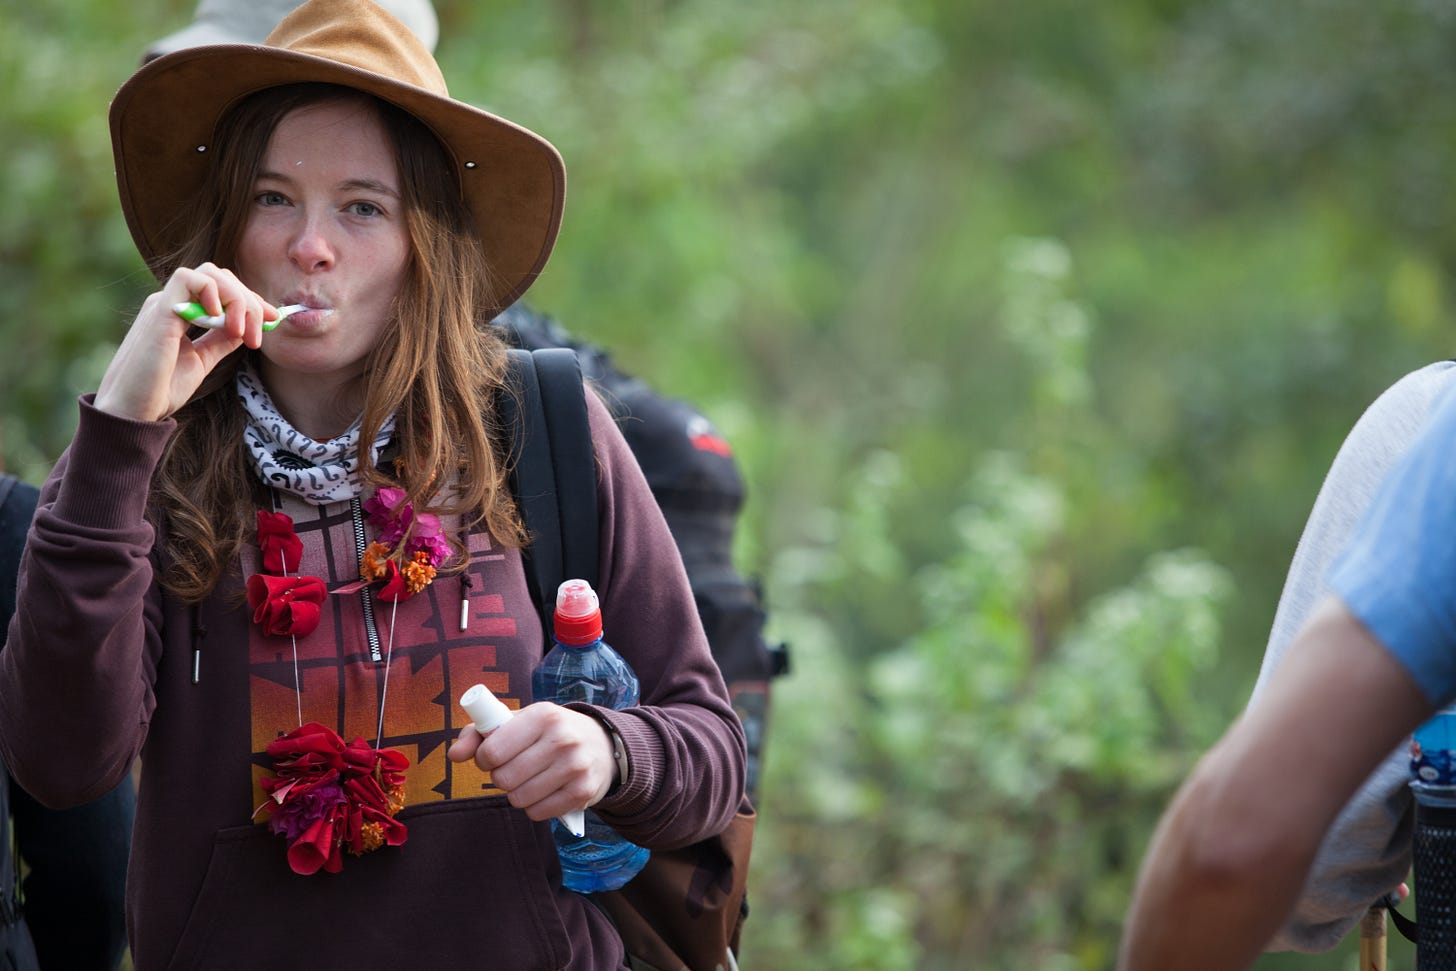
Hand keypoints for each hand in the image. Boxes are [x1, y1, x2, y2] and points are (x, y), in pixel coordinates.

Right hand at [94, 263, 277, 421]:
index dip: (251, 300)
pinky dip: (213, 292)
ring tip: (241, 332)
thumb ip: (221, 340)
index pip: (222, 289)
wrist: (133, 410)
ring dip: (237, 298)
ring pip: (210, 273)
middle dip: (250, 301)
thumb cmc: (160, 389)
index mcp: (182, 312)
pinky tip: (222, 321)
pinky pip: (188, 278)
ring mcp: (165, 303)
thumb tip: (248, 325)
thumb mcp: (201, 361)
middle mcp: (173, 302)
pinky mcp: (159, 311)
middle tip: (260, 332)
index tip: (273, 319)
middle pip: (220, 277)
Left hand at [447, 703, 617, 821]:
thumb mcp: (518, 722)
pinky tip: (544, 791)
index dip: (484, 759)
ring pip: (519, 799)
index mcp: (543, 715)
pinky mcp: (583, 792)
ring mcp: (575, 766)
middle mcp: (562, 739)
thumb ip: (479, 734)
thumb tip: (453, 755)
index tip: (492, 756)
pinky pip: (537, 813)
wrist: (601, 744)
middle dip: (500, 777)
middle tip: (513, 768)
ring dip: (516, 793)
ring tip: (528, 779)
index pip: (492, 751)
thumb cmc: (548, 732)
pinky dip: (534, 806)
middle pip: (503, 779)